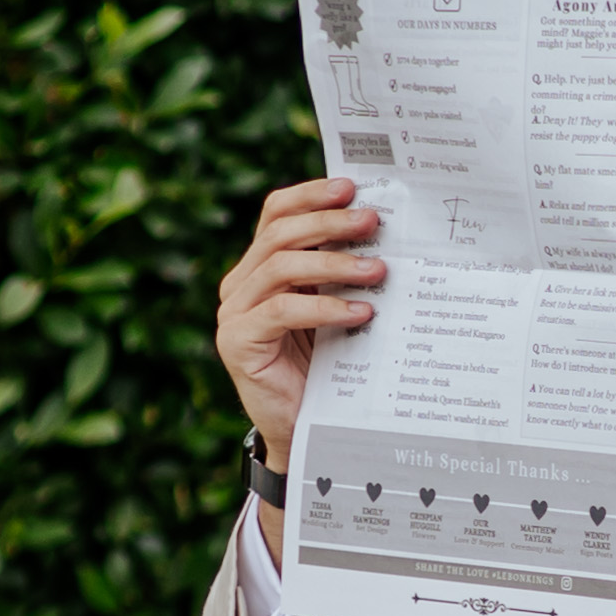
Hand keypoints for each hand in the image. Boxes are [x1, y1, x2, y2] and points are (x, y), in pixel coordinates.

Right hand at [214, 178, 383, 463]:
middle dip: (328, 224)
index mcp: (260, 267)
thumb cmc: (324, 366)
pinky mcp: (237, 342)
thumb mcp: (334, 309)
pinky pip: (281, 312)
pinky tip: (360, 313)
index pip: (276, 213)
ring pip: (281, 267)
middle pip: (279, 234)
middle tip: (371, 222)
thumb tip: (381, 232)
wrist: (302, 428)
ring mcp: (234, 312)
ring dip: (334, 264)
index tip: (349, 187)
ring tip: (377, 271)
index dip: (310, 195)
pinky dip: (324, 308)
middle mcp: (240, 284)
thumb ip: (340, 274)